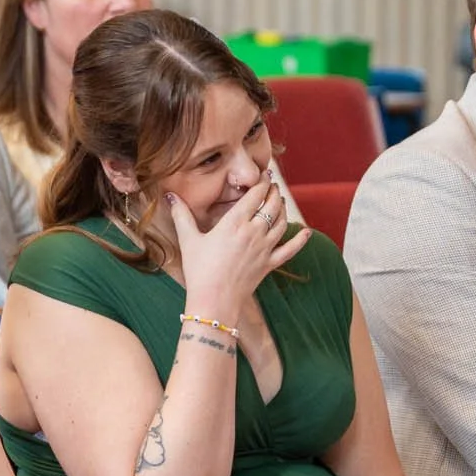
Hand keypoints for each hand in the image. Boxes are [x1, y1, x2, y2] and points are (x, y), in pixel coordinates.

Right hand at [174, 177, 307, 323]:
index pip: (255, 194)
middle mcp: (254, 232)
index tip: (263, 174)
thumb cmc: (199, 271)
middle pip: (272, 205)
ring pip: (282, 222)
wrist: (214, 301)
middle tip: (272, 186)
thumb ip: (181, 215)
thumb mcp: (188, 240)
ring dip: (283, 208)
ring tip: (280, 200)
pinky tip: (307, 232)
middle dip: (273, 192)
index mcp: (234, 222)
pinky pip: (290, 250)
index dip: (262, 181)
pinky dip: (300, 240)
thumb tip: (169, 195)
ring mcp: (264, 248)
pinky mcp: (269, 264)